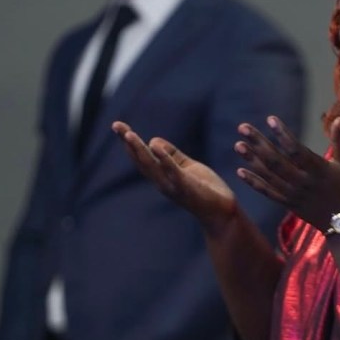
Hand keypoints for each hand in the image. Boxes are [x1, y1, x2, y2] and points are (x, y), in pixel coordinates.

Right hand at [113, 121, 236, 231]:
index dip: (129, 143)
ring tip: (128, 134)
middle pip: (141, 160)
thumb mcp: (187, 168)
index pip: (142, 157)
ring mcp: (173, 186)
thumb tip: (153, 140)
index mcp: (163, 176)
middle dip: (128, 143)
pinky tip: (155, 145)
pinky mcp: (186, 187)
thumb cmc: (206, 191)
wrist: (223, 213)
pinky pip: (173, 171)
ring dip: (139, 150)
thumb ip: (172, 155)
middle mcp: (163, 182)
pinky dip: (164, 159)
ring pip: (151, 166)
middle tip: (116, 125)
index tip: (118, 126)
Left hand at [234, 116, 339, 231]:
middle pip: (276, 161)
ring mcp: (293, 194)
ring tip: (238, 145)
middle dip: (258, 143)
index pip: (296, 150)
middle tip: (243, 127)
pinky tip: (239, 171)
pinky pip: (268, 192)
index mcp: (318, 170)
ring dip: (252, 160)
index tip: (270, 119)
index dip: (283, 135)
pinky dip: (253, 183)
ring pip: (269, 176)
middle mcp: (303, 182)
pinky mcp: (288, 203)